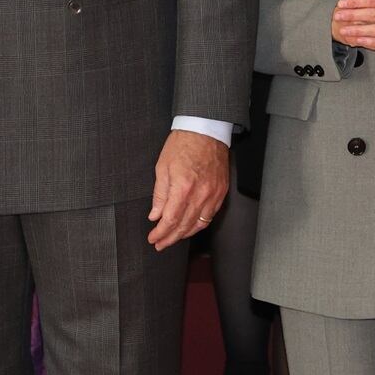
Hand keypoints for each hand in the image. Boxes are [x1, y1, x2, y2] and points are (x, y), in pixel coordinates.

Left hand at [148, 129, 228, 250]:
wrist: (206, 130)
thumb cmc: (183, 144)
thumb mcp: (162, 167)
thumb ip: (160, 194)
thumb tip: (155, 215)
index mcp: (182, 187)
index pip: (170, 220)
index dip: (160, 233)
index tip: (153, 238)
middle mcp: (200, 194)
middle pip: (184, 226)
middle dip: (170, 238)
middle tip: (160, 244)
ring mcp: (213, 194)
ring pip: (199, 224)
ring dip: (185, 234)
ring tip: (173, 238)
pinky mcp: (221, 192)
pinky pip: (210, 215)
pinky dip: (199, 224)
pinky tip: (191, 226)